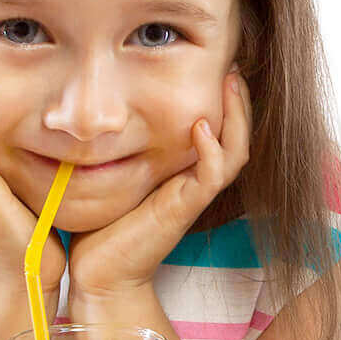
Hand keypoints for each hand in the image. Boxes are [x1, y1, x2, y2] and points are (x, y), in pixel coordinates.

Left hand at [67, 72, 252, 304]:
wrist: (101, 273)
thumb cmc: (102, 226)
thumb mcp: (112, 172)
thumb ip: (120, 144)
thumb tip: (103, 107)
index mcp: (183, 171)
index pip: (218, 128)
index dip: (223, 99)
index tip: (216, 66)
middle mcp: (195, 181)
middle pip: (237, 135)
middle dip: (239, 101)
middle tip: (233, 67)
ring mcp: (193, 196)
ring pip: (235, 152)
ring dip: (236, 118)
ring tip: (230, 85)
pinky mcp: (184, 209)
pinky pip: (212, 176)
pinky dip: (212, 151)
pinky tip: (200, 126)